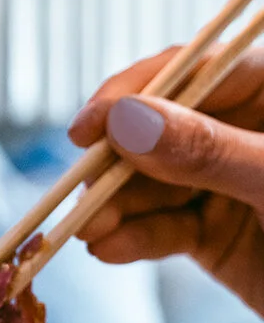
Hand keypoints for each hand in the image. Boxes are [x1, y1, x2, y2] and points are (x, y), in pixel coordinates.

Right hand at [68, 47, 263, 317]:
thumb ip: (208, 151)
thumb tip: (125, 120)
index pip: (193, 71)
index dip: (132, 94)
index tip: (86, 128)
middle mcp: (247, 133)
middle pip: (160, 130)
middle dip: (116, 164)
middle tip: (76, 194)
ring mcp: (230, 184)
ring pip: (154, 184)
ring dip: (116, 208)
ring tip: (87, 235)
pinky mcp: (219, 235)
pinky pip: (165, 229)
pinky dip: (135, 241)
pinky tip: (110, 251)